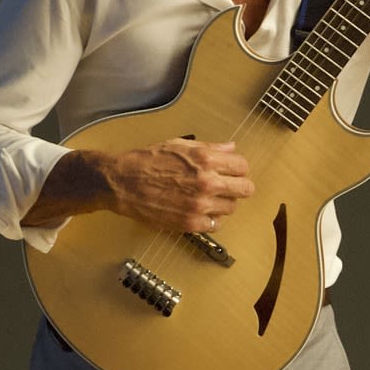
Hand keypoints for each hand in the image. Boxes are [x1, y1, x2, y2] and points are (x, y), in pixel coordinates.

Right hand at [101, 138, 254, 232]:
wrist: (123, 182)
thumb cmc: (149, 160)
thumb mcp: (180, 145)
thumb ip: (210, 147)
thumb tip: (231, 148)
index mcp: (206, 159)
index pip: (242, 166)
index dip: (239, 169)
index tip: (233, 171)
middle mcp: (207, 182)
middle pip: (245, 189)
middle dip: (239, 186)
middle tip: (228, 187)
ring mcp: (199, 204)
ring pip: (231, 208)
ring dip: (224, 203)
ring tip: (209, 198)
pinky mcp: (190, 223)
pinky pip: (215, 225)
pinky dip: (211, 219)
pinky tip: (201, 211)